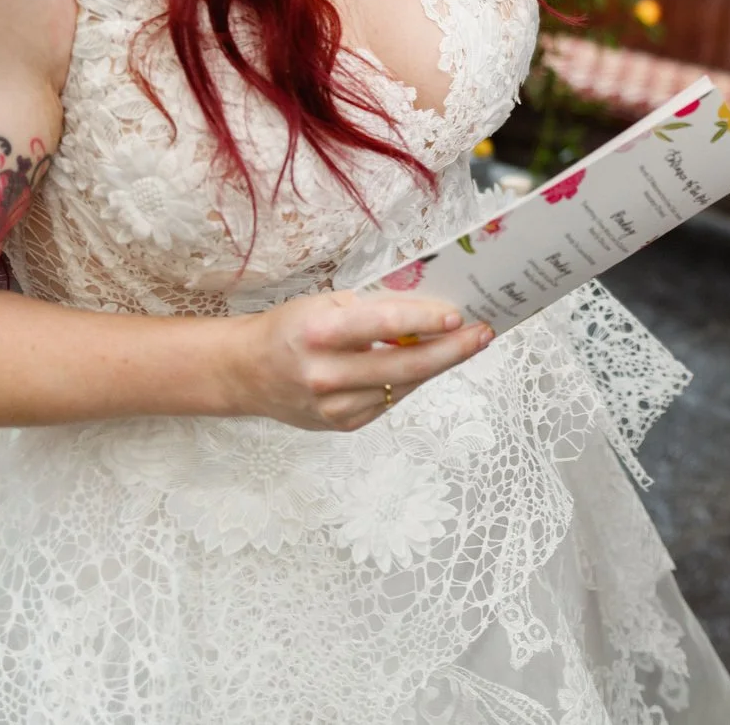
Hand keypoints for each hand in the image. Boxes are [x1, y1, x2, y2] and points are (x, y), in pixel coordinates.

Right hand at [226, 290, 492, 431]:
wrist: (247, 372)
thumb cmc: (291, 328)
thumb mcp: (326, 304)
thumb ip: (373, 309)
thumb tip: (429, 307)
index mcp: (318, 333)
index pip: (382, 325)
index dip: (423, 321)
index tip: (457, 316)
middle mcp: (325, 374)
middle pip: (404, 366)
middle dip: (451, 350)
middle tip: (483, 334)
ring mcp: (334, 406)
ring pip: (402, 386)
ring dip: (437, 364)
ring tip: (465, 343)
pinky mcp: (341, 425)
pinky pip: (388, 400)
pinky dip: (408, 380)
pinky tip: (421, 363)